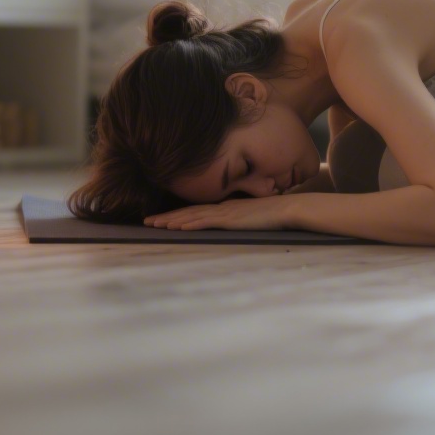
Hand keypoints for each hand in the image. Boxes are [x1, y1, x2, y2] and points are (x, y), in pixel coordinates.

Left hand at [143, 194, 296, 230]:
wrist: (288, 208)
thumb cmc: (274, 215)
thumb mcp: (252, 217)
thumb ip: (240, 220)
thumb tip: (232, 224)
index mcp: (225, 208)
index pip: (196, 211)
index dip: (177, 215)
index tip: (162, 219)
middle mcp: (221, 208)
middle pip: (188, 212)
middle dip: (166, 217)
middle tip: (147, 222)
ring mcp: (225, 212)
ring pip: (192, 216)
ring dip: (172, 220)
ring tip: (155, 224)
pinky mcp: (230, 219)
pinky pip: (205, 222)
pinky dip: (190, 224)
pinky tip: (178, 227)